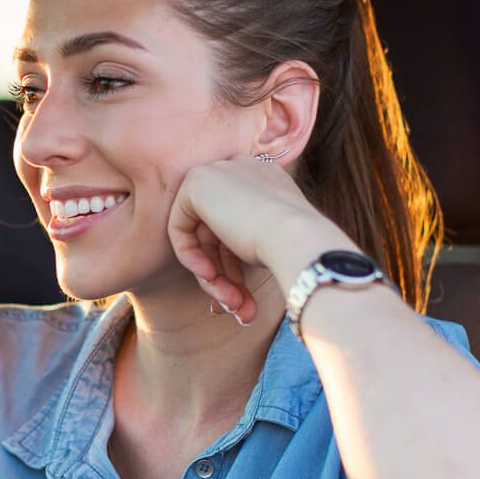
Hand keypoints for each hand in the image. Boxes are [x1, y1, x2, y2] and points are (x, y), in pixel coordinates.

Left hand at [166, 158, 350, 323]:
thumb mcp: (270, 245)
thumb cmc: (295, 249)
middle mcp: (241, 170)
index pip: (236, 225)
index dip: (233, 263)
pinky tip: (209, 277)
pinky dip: (190, 257)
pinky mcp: (197, 182)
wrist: (299, 238)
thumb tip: (221, 280)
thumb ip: (245, 248)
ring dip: (213, 276)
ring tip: (231, 306)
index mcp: (265, 181)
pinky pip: (180, 227)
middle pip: (216, 233)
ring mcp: (219, 172)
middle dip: (223, 275)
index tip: (242, 295)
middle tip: (235, 308)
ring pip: (201, 236)